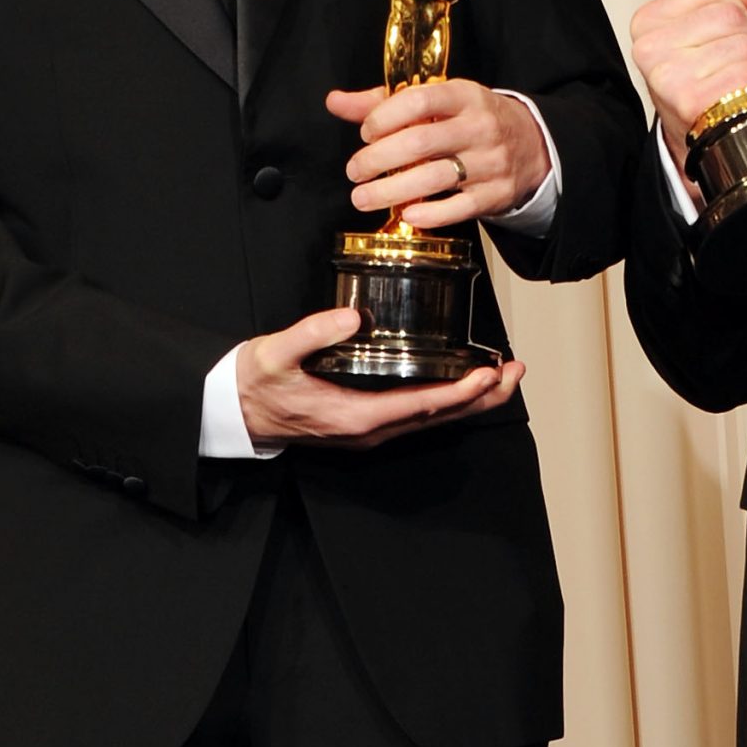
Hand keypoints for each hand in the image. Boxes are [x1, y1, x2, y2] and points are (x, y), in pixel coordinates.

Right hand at [234, 306, 523, 448]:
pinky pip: (417, 416)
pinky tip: (462, 385)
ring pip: (432, 420)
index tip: (487, 374)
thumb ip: (311, 334)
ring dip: (470, 400)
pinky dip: (447, 401)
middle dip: (480, 397)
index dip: (458, 392)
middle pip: (437, 418)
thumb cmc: (253, 383)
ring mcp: (368, 431)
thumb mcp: (273, 353)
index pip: (419, 406)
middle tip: (514, 372)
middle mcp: (367, 430)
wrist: (231, 412)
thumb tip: (349, 316)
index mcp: (352, 416)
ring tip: (502, 376)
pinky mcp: (366, 424)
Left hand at [328, 79, 551, 232]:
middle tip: (354, 171)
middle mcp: (479, 127)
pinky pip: (459, 208)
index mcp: (464, 96)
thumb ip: (384, 102)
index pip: (421, 99)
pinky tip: (405, 214)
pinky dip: (429, 215)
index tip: (366, 131)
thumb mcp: (439, 101)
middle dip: (378, 159)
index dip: (385, 116)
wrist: (532, 144)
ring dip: (391, 191)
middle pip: (420, 143)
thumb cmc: (470, 120)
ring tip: (363, 197)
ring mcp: (490, 162)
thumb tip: (335, 102)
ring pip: (435, 178)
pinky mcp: (495, 194)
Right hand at [627, 0, 746, 167]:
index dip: (732, 4)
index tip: (722, 30)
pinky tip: (738, 93)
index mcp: (648, 20)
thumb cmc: (702, 76)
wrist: (698, 132)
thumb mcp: (712, 26)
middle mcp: (650, 47)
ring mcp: (669, 75)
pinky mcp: (691, 100)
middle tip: (733, 59)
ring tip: (735, 77)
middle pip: (730, 15)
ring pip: (743, 45)